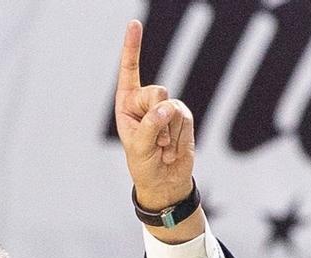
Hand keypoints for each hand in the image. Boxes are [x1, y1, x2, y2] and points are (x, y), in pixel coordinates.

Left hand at [114, 20, 194, 211]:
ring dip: (167, 133)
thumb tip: (166, 108)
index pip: (129, 71)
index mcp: (126, 103)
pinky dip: (178, 137)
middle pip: (157, 91)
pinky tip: (172, 148)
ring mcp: (166, 108)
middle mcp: (146, 102)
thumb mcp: (139, 148)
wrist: (164, 180)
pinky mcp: (183, 117)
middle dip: (156, 117)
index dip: (132, 47)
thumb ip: (150, 126)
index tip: (135, 23)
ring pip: (172, 108)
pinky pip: (184, 119)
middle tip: (154, 140)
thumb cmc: (143, 164)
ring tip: (161, 147)